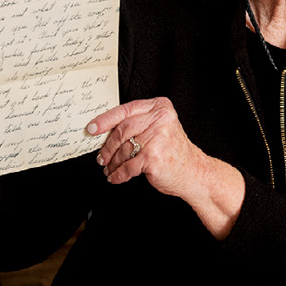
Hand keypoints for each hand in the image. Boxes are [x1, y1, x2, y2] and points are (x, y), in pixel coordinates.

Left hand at [87, 97, 245, 238]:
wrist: (194, 172)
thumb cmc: (173, 151)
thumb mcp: (160, 128)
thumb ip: (138, 124)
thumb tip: (105, 130)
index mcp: (160, 107)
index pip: (126, 110)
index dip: (105, 120)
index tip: (92, 128)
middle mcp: (160, 119)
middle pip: (122, 130)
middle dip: (108, 146)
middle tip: (101, 156)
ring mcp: (157, 138)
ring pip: (123, 149)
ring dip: (113, 162)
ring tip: (110, 168)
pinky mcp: (153, 157)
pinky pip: (127, 166)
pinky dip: (119, 174)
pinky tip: (116, 177)